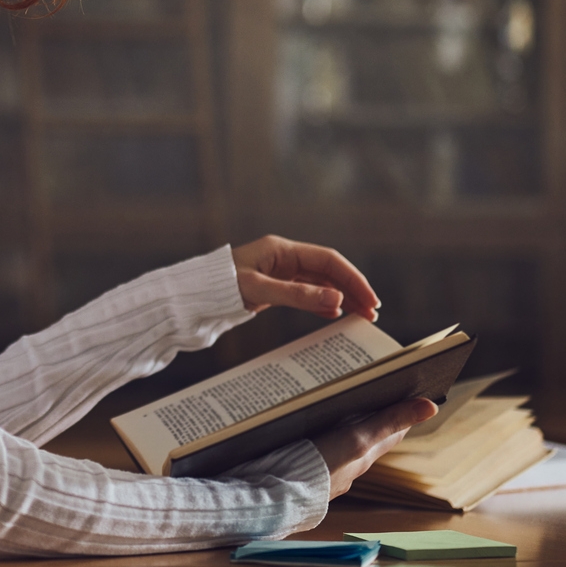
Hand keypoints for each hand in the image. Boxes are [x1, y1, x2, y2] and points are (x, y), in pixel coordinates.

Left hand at [232, 235, 381, 320]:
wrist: (192, 296)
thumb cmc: (219, 287)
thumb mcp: (259, 290)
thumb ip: (297, 295)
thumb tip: (336, 299)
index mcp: (282, 250)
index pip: (328, 260)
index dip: (352, 278)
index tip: (369, 299)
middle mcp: (284, 258)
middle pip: (328, 271)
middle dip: (352, 289)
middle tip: (372, 312)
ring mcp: (280, 273)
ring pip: (320, 283)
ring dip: (342, 298)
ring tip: (362, 316)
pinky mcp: (274, 287)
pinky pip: (307, 293)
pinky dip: (323, 303)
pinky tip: (336, 315)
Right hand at [312, 398, 437, 498]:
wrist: (277, 495)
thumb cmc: (320, 467)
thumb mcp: (358, 438)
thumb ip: (389, 421)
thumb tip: (431, 407)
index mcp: (364, 456)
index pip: (392, 431)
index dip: (402, 410)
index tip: (408, 388)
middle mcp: (349, 465)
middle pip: (368, 435)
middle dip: (374, 413)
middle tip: (375, 388)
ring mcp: (326, 469)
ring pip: (342, 442)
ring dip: (345, 422)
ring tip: (342, 400)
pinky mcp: (304, 470)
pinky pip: (318, 447)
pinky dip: (320, 433)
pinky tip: (308, 424)